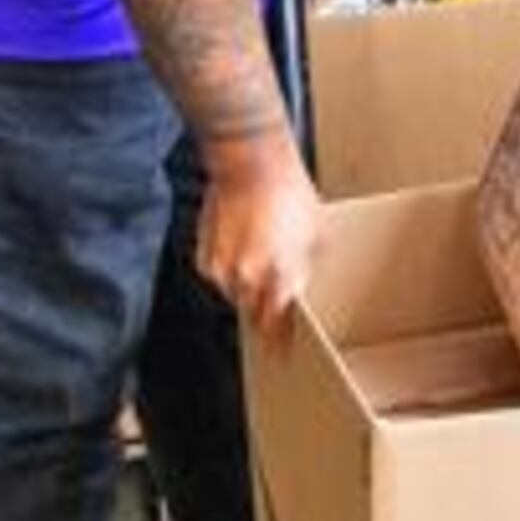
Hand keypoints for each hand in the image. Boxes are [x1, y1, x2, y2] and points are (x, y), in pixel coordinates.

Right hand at [197, 132, 322, 333]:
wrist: (252, 167)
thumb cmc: (290, 196)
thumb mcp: (316, 237)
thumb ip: (304, 273)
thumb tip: (298, 292)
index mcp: (278, 278)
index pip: (275, 327)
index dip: (279, 343)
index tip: (282, 353)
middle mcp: (246, 280)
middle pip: (253, 314)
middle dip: (264, 313)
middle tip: (275, 311)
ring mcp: (221, 271)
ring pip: (235, 296)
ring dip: (248, 289)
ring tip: (261, 262)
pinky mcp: (203, 258)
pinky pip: (219, 277)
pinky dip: (230, 271)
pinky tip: (244, 248)